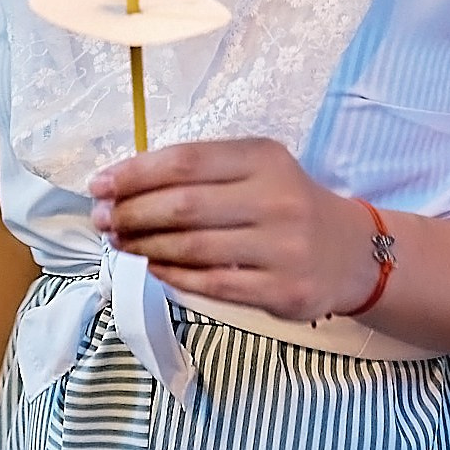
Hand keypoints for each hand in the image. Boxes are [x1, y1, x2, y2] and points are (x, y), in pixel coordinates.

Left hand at [88, 138, 380, 321]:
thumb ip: (201, 173)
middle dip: (131, 212)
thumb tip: (125, 187)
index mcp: (263, 158)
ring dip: (145, 246)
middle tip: (102, 219)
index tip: (100, 184)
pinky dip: (173, 276)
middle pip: (183, 205)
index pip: (186, 161)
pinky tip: (154, 268)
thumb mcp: (256, 170)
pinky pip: (212, 284)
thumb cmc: (286, 204)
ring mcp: (282, 247)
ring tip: (120, 242)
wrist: (350, 251)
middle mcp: (277, 199)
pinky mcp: (282, 290)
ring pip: (193, 248)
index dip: (135, 173)